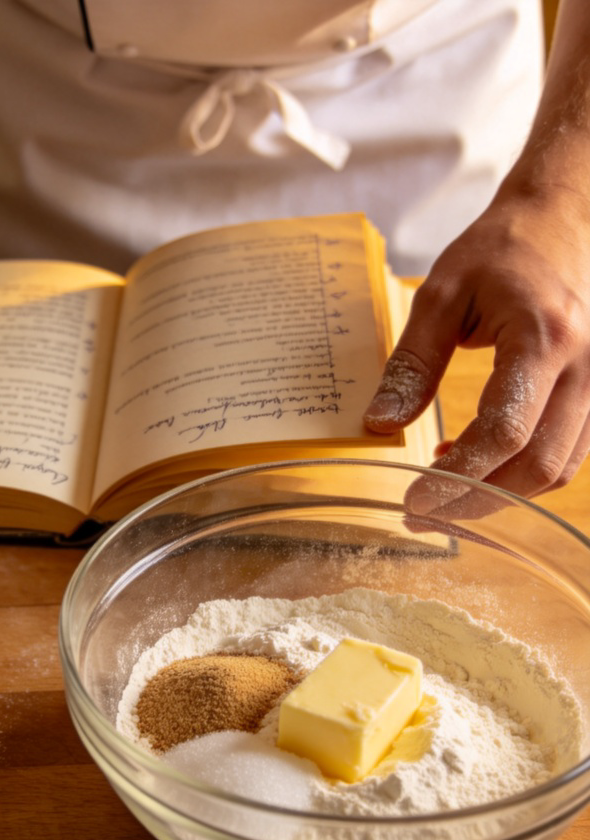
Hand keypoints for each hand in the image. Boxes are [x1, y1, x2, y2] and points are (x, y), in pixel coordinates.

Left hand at [364, 184, 589, 514]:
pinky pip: (570, 452)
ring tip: (442, 491)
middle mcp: (588, 366)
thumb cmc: (500, 248)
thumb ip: (411, 364)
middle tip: (423, 513)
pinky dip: (523, 473)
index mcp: (544, 338)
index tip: (414, 501)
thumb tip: (380, 424)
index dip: (458, 477)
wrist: (564, 216)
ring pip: (561, 468)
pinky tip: (475, 465)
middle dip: (478, 500)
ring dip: (501, 493)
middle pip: (539, 465)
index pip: (504, 432)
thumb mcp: (440, 294)